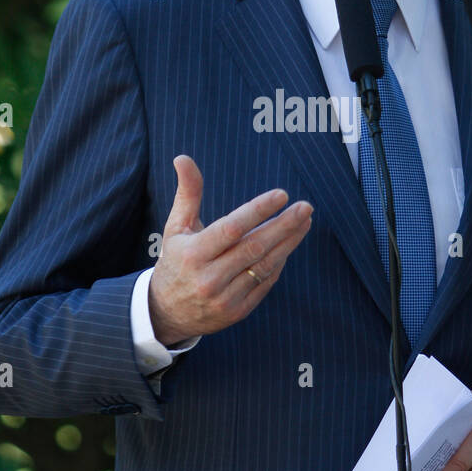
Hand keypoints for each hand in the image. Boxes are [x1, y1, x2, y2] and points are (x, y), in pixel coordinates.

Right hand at [148, 155, 312, 346]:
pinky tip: (289, 244)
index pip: (231, 228)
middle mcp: (209, 278)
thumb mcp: (176, 227)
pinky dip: (279, 263)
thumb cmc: (175, 260)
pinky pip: (265, 283)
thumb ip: (187, 193)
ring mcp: (224, 297)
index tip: (281, 195)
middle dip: (283, 225)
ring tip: (305, 222)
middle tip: (305, 207)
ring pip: (264, 265)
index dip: (258, 211)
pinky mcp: (237, 311)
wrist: (166, 312)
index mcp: (192, 253)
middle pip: (254, 247)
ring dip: (288, 242)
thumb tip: (182, 158)